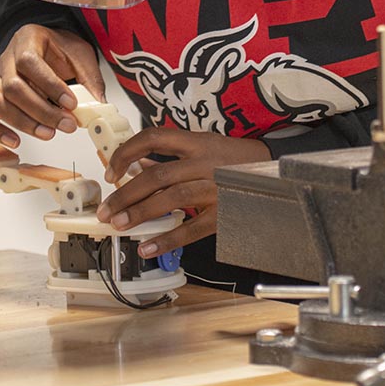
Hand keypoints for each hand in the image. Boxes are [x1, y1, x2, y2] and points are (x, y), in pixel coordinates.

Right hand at [0, 25, 103, 147]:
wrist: (48, 45)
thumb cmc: (61, 49)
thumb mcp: (80, 55)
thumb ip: (89, 79)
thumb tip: (99, 106)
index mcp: (28, 39)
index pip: (30, 62)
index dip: (50, 85)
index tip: (71, 103)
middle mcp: (7, 58)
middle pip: (13, 86)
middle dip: (41, 111)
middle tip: (66, 125)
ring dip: (21, 122)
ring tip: (48, 133)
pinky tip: (15, 141)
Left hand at [96, 129, 270, 259]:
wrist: (277, 171)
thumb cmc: (236, 159)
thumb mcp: (204, 147)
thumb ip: (172, 156)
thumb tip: (137, 164)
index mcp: (196, 142)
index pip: (153, 138)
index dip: (127, 152)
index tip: (111, 171)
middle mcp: (203, 162)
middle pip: (156, 175)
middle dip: (126, 194)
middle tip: (107, 210)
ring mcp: (215, 187)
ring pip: (170, 198)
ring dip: (140, 213)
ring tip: (119, 225)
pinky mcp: (224, 212)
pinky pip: (192, 227)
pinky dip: (168, 239)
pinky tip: (148, 247)